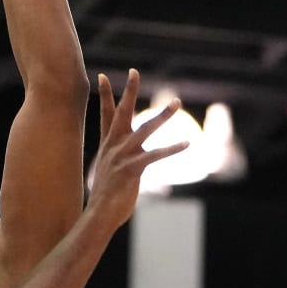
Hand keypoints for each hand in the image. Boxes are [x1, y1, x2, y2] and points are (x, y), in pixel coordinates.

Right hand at [87, 69, 187, 231]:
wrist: (99, 215)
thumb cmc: (107, 199)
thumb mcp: (111, 174)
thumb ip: (120, 163)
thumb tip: (130, 162)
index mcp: (108, 146)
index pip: (105, 115)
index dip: (106, 95)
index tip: (103, 76)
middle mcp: (114, 147)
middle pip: (122, 112)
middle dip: (129, 91)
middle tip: (135, 72)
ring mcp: (122, 157)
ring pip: (145, 129)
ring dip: (163, 115)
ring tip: (177, 102)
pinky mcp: (132, 169)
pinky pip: (155, 155)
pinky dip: (173, 148)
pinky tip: (187, 143)